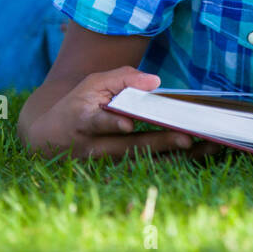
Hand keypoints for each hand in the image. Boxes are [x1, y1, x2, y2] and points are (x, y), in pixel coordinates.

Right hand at [26, 66, 225, 161]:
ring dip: (173, 157)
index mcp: (85, 121)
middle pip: (130, 147)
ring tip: (202, 148)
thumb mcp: (91, 84)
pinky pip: (150, 168)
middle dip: (160, 143)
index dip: (112, 123)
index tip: (127, 124)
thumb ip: (121, 78)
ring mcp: (108, 164)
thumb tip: (155, 81)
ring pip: (144, 162)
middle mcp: (96, 147)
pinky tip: (198, 156)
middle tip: (186, 139)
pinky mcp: (119, 173)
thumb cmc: (77, 106)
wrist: (50, 141)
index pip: (99, 123)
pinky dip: (174, 162)